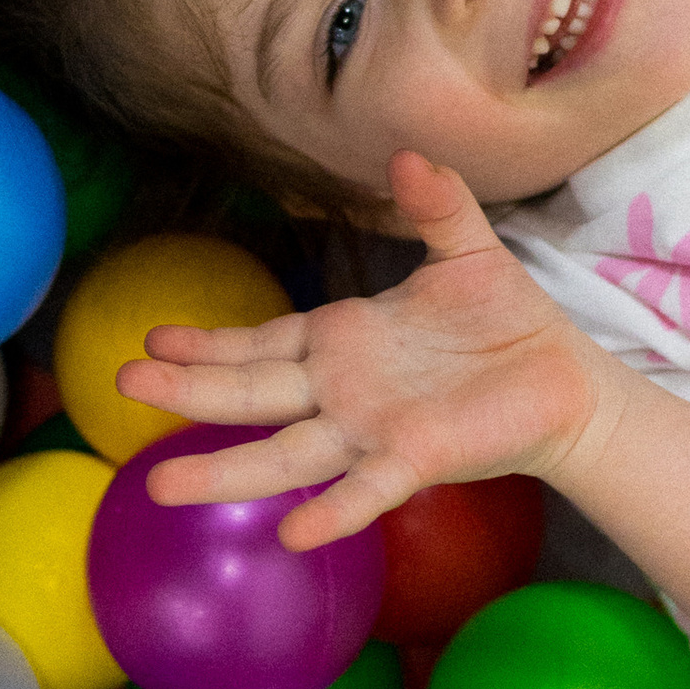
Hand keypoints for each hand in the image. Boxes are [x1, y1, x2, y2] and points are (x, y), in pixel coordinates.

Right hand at [114, 152, 612, 553]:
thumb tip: (408, 154)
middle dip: (189, 391)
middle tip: (123, 385)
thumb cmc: (508, 321)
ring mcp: (373, 429)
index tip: (151, 341)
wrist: (566, 379)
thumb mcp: (466, 247)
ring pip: (286, 452)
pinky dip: (333, 511)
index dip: (207, 345)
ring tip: (162, 487)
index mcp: (344, 340)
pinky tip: (293, 534)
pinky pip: (367, 489)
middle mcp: (343, 391)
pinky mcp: (417, 458)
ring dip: (226, 471)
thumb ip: (435, 204)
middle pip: (252, 393)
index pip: (260, 343)